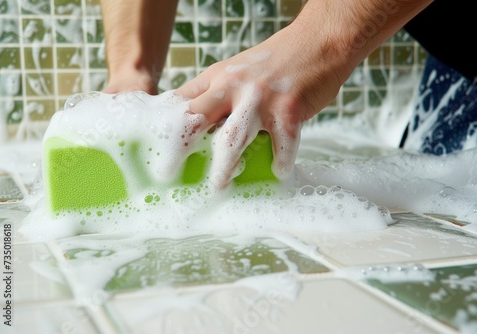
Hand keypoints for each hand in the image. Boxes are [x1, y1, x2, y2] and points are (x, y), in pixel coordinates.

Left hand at [175, 25, 345, 187]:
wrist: (319, 41)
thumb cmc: (279, 60)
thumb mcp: (238, 69)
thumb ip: (218, 92)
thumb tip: (200, 122)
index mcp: (219, 76)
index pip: (182, 102)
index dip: (165, 126)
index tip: (157, 149)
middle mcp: (234, 86)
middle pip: (197, 119)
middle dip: (181, 148)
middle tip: (169, 172)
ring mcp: (260, 99)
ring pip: (232, 139)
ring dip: (224, 168)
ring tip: (219, 185)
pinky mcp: (288, 110)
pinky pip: (281, 146)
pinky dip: (280, 163)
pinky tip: (279, 172)